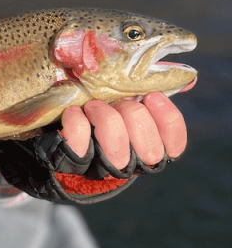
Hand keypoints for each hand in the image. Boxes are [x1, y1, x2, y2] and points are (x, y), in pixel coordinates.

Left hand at [61, 91, 187, 167]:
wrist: (59, 144)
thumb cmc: (103, 118)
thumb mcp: (128, 106)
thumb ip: (153, 95)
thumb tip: (187, 81)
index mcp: (148, 149)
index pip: (174, 145)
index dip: (167, 120)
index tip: (152, 95)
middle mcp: (130, 163)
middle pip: (150, 150)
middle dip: (135, 117)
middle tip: (119, 100)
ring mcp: (102, 167)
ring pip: (118, 153)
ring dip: (108, 120)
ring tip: (94, 104)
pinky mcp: (73, 164)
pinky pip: (79, 149)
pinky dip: (77, 126)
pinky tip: (74, 111)